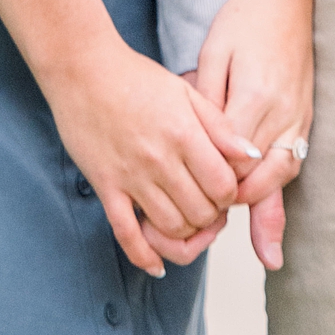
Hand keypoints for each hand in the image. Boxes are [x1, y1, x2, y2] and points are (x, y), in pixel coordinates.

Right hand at [46, 37, 257, 277]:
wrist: (83, 69)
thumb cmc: (136, 77)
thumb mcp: (185, 91)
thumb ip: (219, 125)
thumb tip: (252, 154)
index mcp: (184, 134)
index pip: (223, 186)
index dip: (231, 194)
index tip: (225, 186)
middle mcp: (160, 160)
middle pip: (200, 213)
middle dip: (212, 215)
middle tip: (208, 204)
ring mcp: (131, 177)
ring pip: (170, 229)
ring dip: (186, 233)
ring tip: (188, 220)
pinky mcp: (106, 187)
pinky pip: (127, 235)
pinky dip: (144, 256)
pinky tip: (157, 265)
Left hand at [193, 0, 314, 270]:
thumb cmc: (243, 21)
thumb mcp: (214, 55)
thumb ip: (206, 101)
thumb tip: (194, 141)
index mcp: (255, 97)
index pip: (232, 159)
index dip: (212, 184)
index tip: (191, 199)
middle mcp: (282, 114)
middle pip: (260, 176)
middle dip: (236, 204)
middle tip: (213, 226)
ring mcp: (298, 117)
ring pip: (283, 176)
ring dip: (268, 207)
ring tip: (262, 248)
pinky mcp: (306, 117)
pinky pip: (295, 162)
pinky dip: (283, 189)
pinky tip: (276, 214)